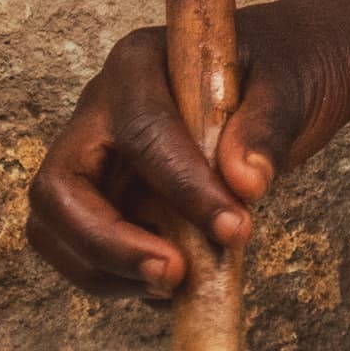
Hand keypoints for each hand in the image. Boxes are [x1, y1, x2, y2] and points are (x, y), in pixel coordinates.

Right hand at [23, 0, 349, 297]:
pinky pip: (89, 249)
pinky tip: (180, 285)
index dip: (181, 188)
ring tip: (177, 285)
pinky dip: (123, 277)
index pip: (140, 132)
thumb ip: (266, 127)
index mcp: (138, 65)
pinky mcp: (112, 200)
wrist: (291, 78)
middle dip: (107, 242)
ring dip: (106, 269)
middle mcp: (102, 112)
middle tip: (173, 275)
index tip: (234, 228)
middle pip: (59, 187)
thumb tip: (244, 182)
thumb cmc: (285, 68)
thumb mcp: (289, 86)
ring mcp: (99, 160)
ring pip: (58, 227)